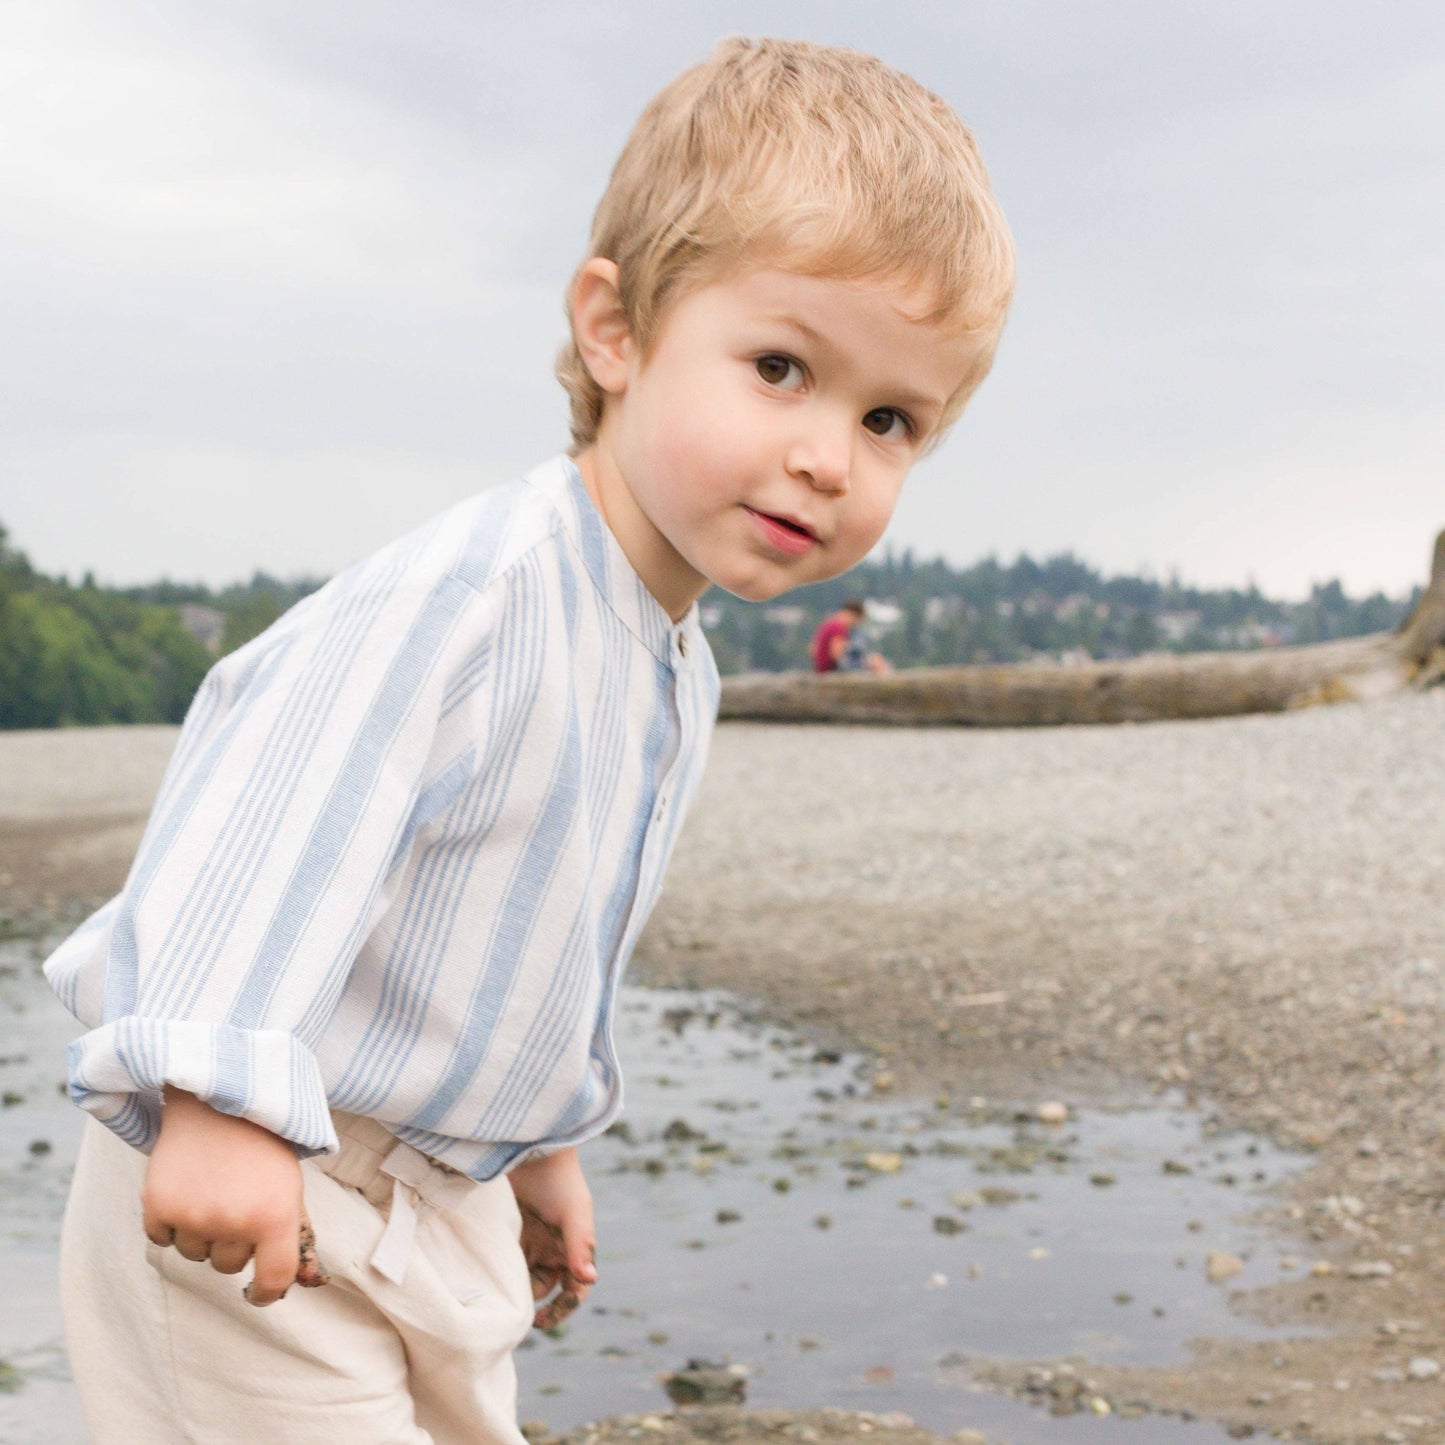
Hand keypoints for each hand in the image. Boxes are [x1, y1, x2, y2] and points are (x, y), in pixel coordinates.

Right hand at [141, 1086, 328, 1306]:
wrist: (219, 1100)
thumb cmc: (262, 1147)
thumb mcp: (290, 1186)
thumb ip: (297, 1236)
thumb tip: (307, 1282)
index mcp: (276, 1215)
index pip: (273, 1279)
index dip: (265, 1291)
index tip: (257, 1291)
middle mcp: (233, 1221)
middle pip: (227, 1266)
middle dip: (233, 1241)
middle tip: (236, 1200)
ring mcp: (193, 1215)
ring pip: (195, 1254)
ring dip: (201, 1232)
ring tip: (211, 1189)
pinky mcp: (158, 1206)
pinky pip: (163, 1239)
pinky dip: (171, 1222)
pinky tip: (186, 1188)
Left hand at [507, 1147, 596, 1328]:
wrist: (530, 1148)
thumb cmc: (559, 1178)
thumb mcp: (574, 1211)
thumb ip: (581, 1245)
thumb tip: (589, 1280)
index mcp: (573, 1249)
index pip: (573, 1290)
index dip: (561, 1309)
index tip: (541, 1321)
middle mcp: (551, 1249)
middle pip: (542, 1290)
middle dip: (529, 1304)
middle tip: (509, 1312)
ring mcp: (527, 1242)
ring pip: (518, 1279)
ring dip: (509, 1290)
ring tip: (494, 1297)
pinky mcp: (504, 1232)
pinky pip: (499, 1261)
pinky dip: (493, 1272)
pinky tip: (482, 1278)